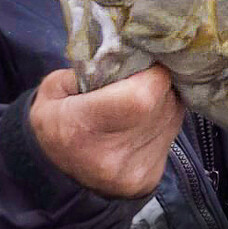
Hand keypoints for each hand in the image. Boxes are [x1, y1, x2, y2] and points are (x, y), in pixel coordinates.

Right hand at [29, 66, 184, 198]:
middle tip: (141, 76)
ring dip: (164, 99)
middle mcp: (112, 156)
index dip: (152, 72)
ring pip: (173, 115)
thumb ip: (90, 67)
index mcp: (82, 128)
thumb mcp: (54, 89)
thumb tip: (130, 50)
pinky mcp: (150, 178)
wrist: (56, 174)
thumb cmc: (55, 121)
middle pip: (163, 102)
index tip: (143, 61)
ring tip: (139, 97)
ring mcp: (134, 172)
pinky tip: (143, 119)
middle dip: (158, 82)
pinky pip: (172, 133)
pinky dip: (164, 119)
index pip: (143, 95)